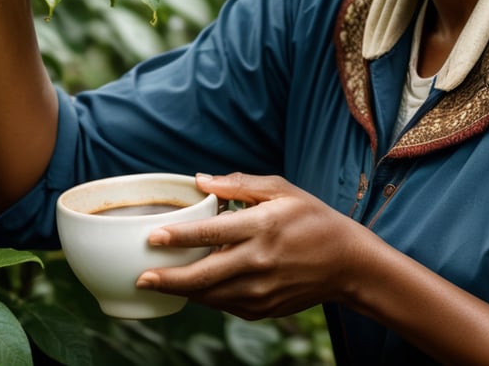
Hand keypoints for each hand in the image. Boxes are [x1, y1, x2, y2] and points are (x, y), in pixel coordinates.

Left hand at [136, 173, 371, 319]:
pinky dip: (207, 298)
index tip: (152, 237)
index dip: (178, 236)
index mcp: (262, 227)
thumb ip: (238, 185)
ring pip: (210, 297)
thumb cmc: (312, 219)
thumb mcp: (281, 190)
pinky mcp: (264, 309)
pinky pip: (226, 306)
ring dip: (182, 291)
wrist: (347, 263)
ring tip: (157, 283)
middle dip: (167, 279)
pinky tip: (194, 288)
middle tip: (140, 277)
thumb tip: (200, 180)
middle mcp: (259, 262)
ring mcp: (262, 291)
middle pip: (202, 275)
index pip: (210, 234)